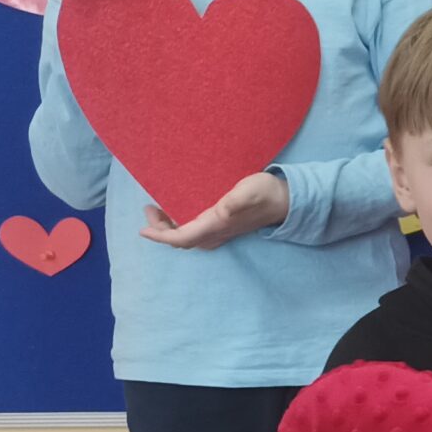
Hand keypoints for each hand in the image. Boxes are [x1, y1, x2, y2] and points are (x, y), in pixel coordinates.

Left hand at [140, 172, 289, 249]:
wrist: (288, 200)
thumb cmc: (267, 192)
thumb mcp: (251, 191)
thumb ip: (237, 201)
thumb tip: (223, 210)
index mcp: (217, 224)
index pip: (182, 237)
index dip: (161, 235)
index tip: (142, 229)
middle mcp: (217, 232)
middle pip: (182, 240)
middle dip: (161, 230)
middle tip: (149, 210)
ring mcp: (223, 231)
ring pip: (190, 237)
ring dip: (171, 229)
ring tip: (160, 210)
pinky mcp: (226, 225)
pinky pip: (198, 233)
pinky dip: (183, 226)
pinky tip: (181, 212)